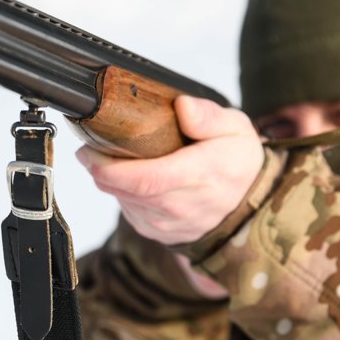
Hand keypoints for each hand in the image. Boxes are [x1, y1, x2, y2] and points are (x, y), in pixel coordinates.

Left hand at [75, 95, 263, 244]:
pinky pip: (131, 213)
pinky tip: (129, 179)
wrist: (251, 203)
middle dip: (100, 169)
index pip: (148, 179)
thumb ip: (208, 116)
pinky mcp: (162, 233)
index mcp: (203, 174)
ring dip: (110, 182)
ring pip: (125, 203)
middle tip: (89, 149)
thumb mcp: (235, 128)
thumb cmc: (238, 161)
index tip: (90, 150)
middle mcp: (185, 205)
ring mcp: (172, 224)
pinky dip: (123, 195)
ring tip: (108, 159)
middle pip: (128, 191)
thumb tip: (183, 105)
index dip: (111, 168)